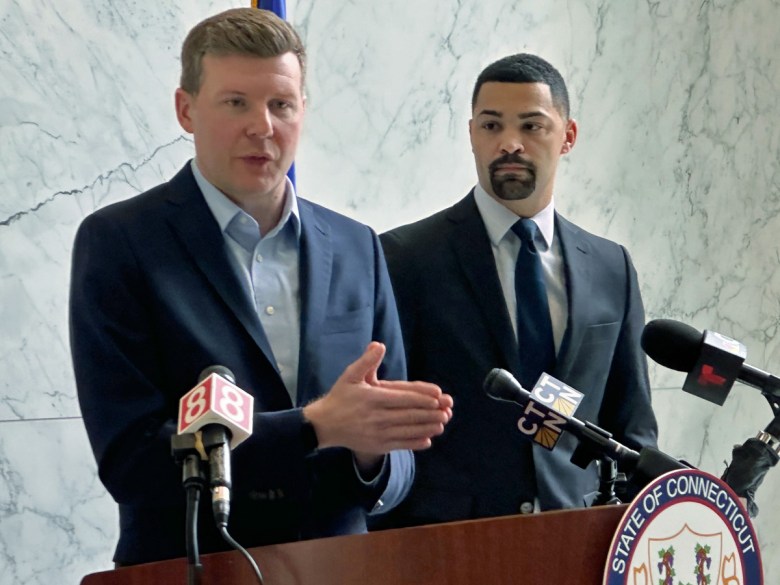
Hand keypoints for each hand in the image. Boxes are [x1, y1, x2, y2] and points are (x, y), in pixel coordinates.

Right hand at [303, 342, 452, 459]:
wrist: (325, 425)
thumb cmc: (340, 397)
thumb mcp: (350, 375)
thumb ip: (366, 361)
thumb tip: (379, 345)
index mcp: (372, 398)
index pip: (402, 398)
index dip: (422, 397)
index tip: (438, 396)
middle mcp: (376, 417)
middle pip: (409, 415)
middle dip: (430, 413)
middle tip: (447, 410)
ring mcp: (377, 434)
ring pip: (407, 431)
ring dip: (427, 427)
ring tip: (441, 423)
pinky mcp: (377, 446)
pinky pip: (400, 445)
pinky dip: (415, 443)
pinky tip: (427, 439)